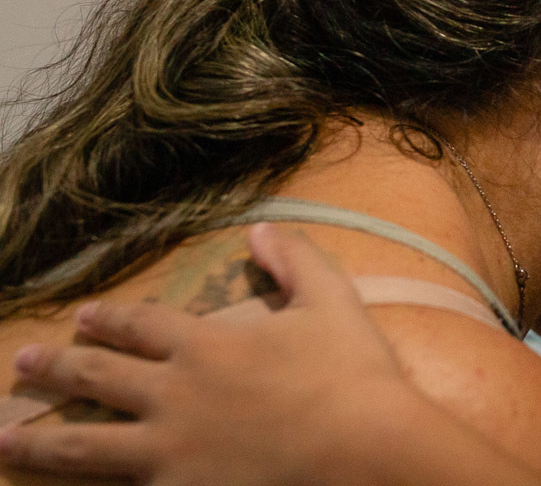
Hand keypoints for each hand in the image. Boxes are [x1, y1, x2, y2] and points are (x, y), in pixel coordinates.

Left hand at [0, 224, 401, 484]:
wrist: (365, 449)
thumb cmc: (350, 372)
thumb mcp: (331, 299)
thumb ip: (294, 259)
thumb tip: (260, 227)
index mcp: (205, 345)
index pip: (140, 325)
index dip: (109, 319)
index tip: (83, 316)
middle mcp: (173, 396)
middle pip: (97, 378)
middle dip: (57, 367)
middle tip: (23, 361)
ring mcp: (169, 452)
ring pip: (85, 445)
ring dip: (38, 441)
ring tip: (3, 439)